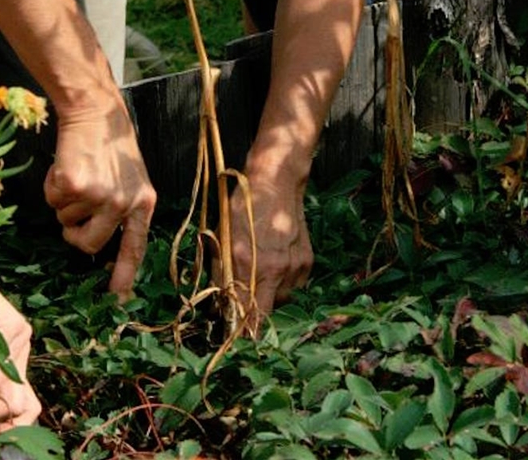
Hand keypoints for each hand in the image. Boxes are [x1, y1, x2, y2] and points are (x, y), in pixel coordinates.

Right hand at [44, 99, 156, 299]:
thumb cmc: (109, 147)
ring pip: (66, 220)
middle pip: (89, 244)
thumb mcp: (130, 179)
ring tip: (79, 173)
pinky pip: (52, 201)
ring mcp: (98, 195)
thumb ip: (121, 210)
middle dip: (74, 233)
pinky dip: (52, 186)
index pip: (135, 247)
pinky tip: (66, 166)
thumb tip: (98, 245)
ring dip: (65, 201)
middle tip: (74, 212)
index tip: (118, 302)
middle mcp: (123, 203)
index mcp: (143, 203)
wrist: (95, 112)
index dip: (125, 276)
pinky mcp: (74, 185)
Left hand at [224, 159, 312, 325]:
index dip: (244, 333)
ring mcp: (295, 267)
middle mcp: (275, 269)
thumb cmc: (242, 207)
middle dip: (255, 314)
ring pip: (281, 299)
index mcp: (249, 263)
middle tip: (244, 307)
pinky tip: (274, 264)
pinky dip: (282, 282)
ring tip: (258, 273)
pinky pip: (293, 286)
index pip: (250, 315)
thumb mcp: (222, 238)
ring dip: (268, 295)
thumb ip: (221, 273)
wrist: (276, 182)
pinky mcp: (307, 262)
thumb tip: (220, 305)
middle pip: (266, 312)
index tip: (237, 345)